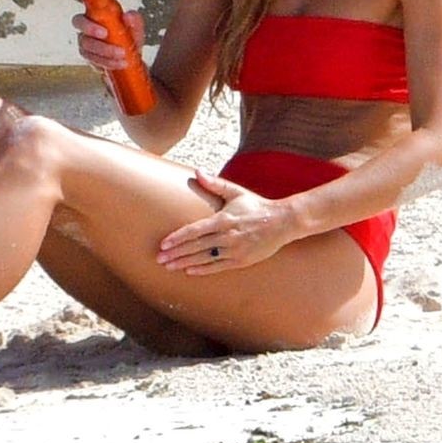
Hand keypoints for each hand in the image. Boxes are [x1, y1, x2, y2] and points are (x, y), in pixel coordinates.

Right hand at [71, 7, 144, 71]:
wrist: (132, 52)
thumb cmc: (128, 34)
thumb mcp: (134, 24)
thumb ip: (132, 18)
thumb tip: (127, 16)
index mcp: (90, 21)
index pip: (79, 21)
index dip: (87, 27)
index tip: (104, 32)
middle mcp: (85, 35)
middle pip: (82, 40)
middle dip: (98, 45)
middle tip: (116, 49)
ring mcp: (87, 50)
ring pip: (89, 54)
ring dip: (106, 56)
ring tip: (123, 55)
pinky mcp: (92, 62)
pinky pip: (96, 64)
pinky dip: (109, 64)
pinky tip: (120, 63)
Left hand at [156, 172, 293, 273]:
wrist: (282, 222)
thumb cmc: (256, 206)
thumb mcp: (236, 192)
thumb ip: (216, 184)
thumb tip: (198, 171)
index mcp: (223, 220)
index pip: (194, 231)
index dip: (177, 238)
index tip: (163, 244)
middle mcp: (227, 237)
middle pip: (196, 247)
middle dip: (176, 253)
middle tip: (159, 259)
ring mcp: (234, 250)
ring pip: (204, 258)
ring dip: (185, 263)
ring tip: (169, 266)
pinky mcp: (241, 261)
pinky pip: (218, 267)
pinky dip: (203, 270)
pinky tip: (189, 271)